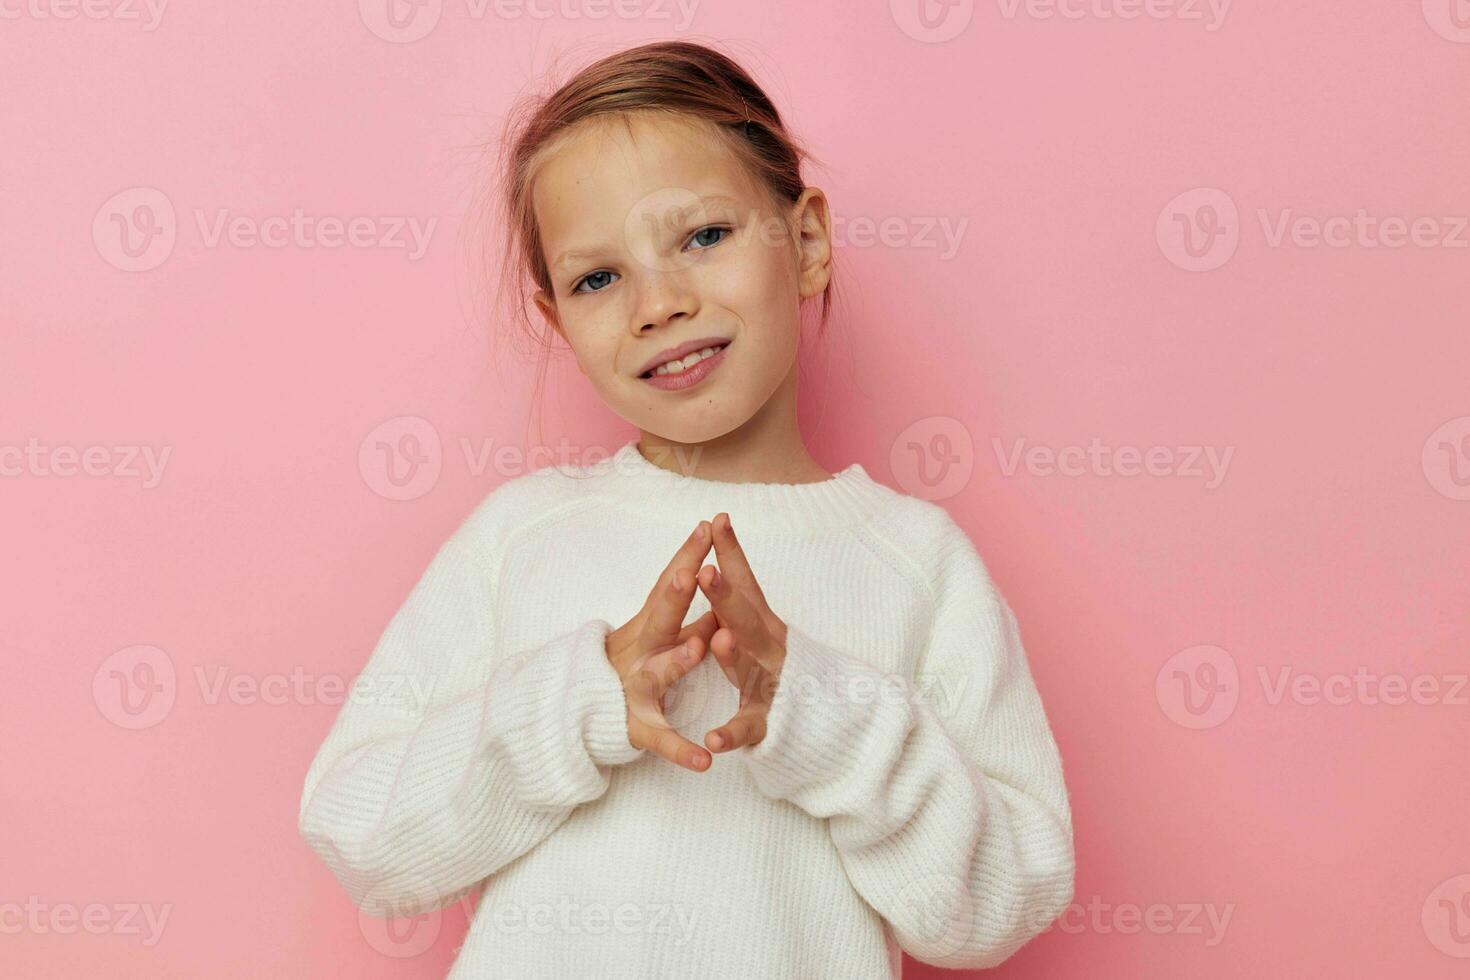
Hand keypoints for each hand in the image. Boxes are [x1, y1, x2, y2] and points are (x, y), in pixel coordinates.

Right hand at [605, 521, 720, 772]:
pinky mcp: (638, 727)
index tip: (709, 524)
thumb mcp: (657, 632)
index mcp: (650, 624)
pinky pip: (661, 740)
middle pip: (658, 618)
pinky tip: (705, 761)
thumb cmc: (632, 660)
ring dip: (676, 661)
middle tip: (691, 572)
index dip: (688, 555)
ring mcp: (635, 688)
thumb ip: (690, 612)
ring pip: (657, 674)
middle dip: (673, 595)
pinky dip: (682, 750)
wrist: (580, 706)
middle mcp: (639, 650)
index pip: (670, 583)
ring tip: (697, 650)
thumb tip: (720, 580)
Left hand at [695, 513, 788, 753]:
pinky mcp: (766, 722)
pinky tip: (712, 740)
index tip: (716, 519)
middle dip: (726, 596)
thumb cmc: (770, 661)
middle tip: (705, 572)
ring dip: (735, 656)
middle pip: (747, 619)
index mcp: (762, 623)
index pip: (746, 582)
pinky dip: (731, 734)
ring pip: (751, 668)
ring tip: (719, 640)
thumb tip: (715, 543)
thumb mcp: (754, 625)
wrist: (821, 713)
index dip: (731, 552)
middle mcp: (770, 647)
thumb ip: (736, 593)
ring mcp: (770, 683)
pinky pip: (747, 728)